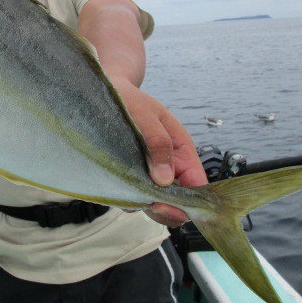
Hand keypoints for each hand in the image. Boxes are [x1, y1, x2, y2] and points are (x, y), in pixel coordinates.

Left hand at [110, 78, 206, 226]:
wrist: (105, 93)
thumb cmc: (130, 100)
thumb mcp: (147, 115)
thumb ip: (158, 143)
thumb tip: (164, 180)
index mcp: (181, 152)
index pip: (196, 184)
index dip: (189, 201)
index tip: (170, 204)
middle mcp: (168, 168)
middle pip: (176, 201)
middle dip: (167, 209)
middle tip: (151, 204)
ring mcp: (148, 175)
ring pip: (154, 203)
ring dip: (144, 204)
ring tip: (129, 193)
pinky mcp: (128, 179)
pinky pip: (132, 198)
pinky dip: (126, 199)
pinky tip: (115, 189)